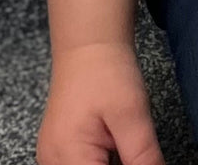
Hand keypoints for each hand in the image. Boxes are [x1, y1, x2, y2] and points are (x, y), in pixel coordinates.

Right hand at [36, 40, 165, 164]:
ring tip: (123, 140)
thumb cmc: (106, 70)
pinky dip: (104, 161)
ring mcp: (54, 157)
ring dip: (113, 163)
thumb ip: (143, 158)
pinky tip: (116, 144)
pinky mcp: (61, 150)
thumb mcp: (133, 115)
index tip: (142, 158)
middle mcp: (53, 162)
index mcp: (67, 158)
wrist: (89, 43)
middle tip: (132, 143)